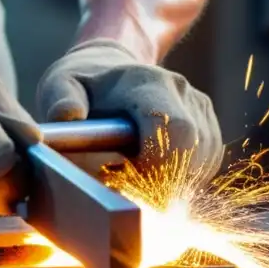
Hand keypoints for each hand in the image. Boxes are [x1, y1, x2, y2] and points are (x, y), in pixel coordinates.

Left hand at [37, 39, 222, 177]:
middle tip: (133, 196)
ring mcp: (198, 105)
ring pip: (202, 162)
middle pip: (192, 150)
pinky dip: (183, 179)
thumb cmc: (83, 86)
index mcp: (145, 83)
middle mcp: (179, 90)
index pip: (172, 128)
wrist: (108, 71)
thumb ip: (61, 100)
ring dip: (174, 183)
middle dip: (166, 183)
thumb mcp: (61, 84)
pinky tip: (154, 175)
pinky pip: (206, 164)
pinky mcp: (207, 124)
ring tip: (137, 179)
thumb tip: (68, 115)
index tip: (132, 188)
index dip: (159, 166)